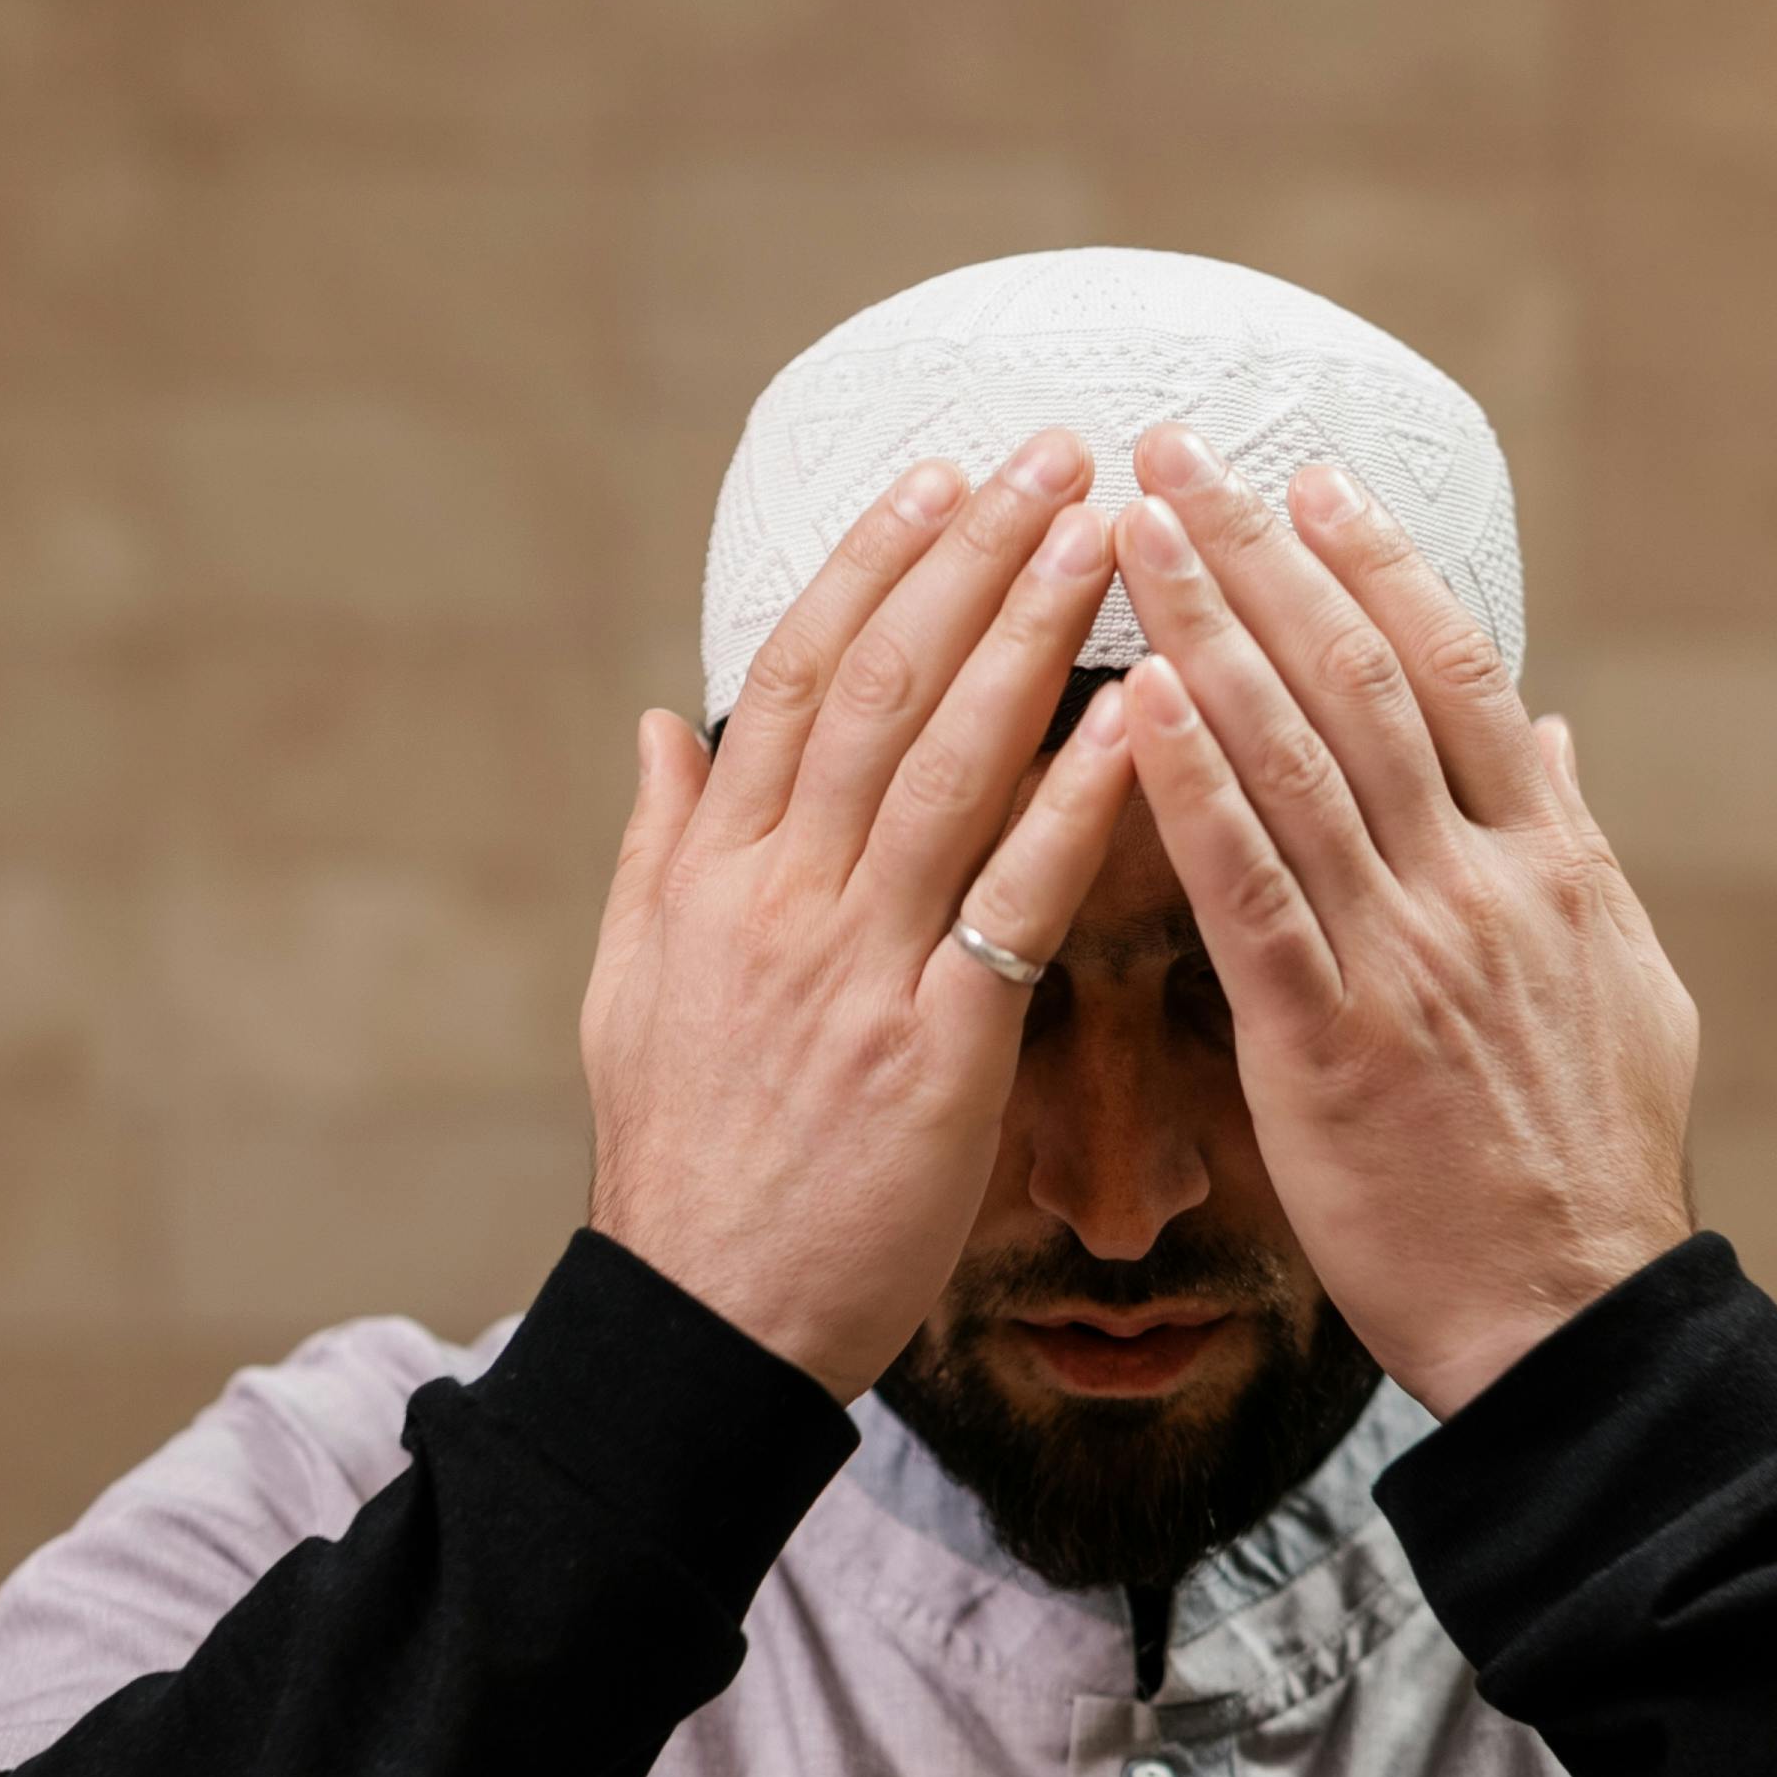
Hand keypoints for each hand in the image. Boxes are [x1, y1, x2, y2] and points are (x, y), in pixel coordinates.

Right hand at [583, 439, 1138, 1398]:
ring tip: (1107, 531)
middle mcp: (780, 900)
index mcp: (712, 877)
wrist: (708, 1323)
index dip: (869, 566)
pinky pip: (1014, 898)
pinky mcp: (934, 1051)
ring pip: (947, 762)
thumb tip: (659, 727)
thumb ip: (654, 849)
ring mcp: (855, 969)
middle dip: (970, 556)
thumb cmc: (686, 1168)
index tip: (936, 476)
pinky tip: (1146, 716)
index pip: (791, 677)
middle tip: (1055, 453)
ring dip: (1032, 633)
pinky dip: (1077, 799)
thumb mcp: (630, 992)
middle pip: (878, 686)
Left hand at [1108, 432, 1697, 1419]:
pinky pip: (1251, 892)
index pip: (1459, 675)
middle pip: (1362, 682)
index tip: (1311, 483)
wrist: (1575, 1322)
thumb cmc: (1588, 1174)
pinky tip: (1135, 706)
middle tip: (1177, 453)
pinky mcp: (1330, 1045)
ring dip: (1205, 630)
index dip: (1379, 569)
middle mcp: (1480, 887)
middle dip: (1262, 556)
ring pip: (1296, 758)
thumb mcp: (1625, 992)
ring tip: (1128, 530)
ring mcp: (1406, 959)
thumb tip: (1557, 745)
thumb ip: (1579, 855)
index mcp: (1550, 867)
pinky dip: (1192, 789)